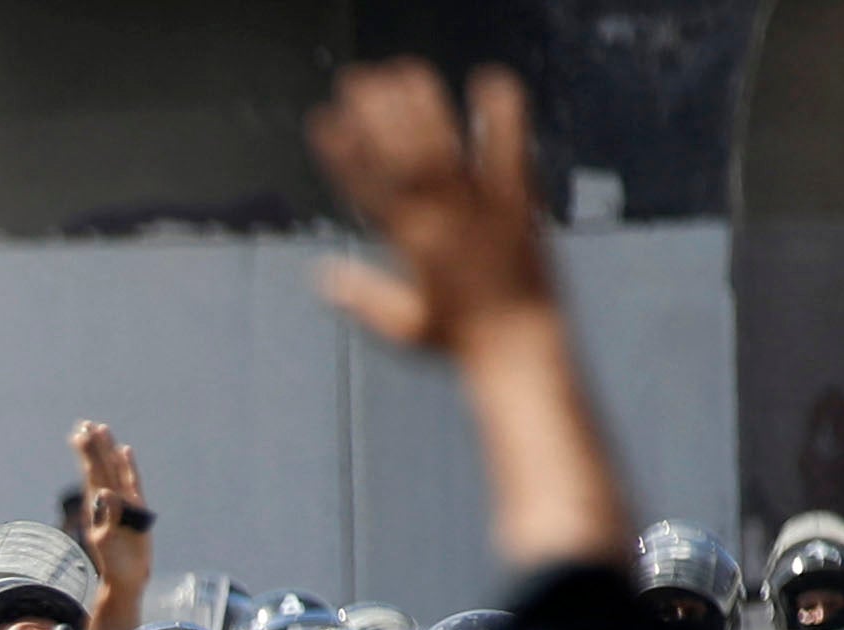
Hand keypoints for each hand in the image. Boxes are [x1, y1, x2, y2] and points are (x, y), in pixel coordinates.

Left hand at [71, 422, 153, 598]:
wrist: (125, 577)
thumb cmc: (113, 562)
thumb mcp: (106, 539)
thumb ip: (107, 516)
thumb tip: (104, 492)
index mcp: (97, 505)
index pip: (91, 471)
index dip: (86, 451)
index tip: (79, 432)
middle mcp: (108, 499)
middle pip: (100, 466)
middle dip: (93, 445)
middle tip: (85, 424)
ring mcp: (122, 502)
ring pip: (113, 470)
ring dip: (107, 450)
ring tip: (101, 430)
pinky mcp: (135, 508)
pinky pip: (131, 482)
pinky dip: (127, 466)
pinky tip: (125, 451)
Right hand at [312, 62, 553, 355]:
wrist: (521, 345)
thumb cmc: (461, 339)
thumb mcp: (401, 323)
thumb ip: (361, 295)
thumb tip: (321, 277)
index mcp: (408, 244)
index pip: (364, 185)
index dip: (340, 150)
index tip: (323, 120)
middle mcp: (441, 217)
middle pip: (401, 152)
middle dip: (375, 111)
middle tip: (357, 79)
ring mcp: (481, 205)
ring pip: (445, 141)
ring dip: (421, 102)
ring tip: (402, 70)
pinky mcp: (519, 198)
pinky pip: (511, 143)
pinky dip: (500, 109)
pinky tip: (488, 79)